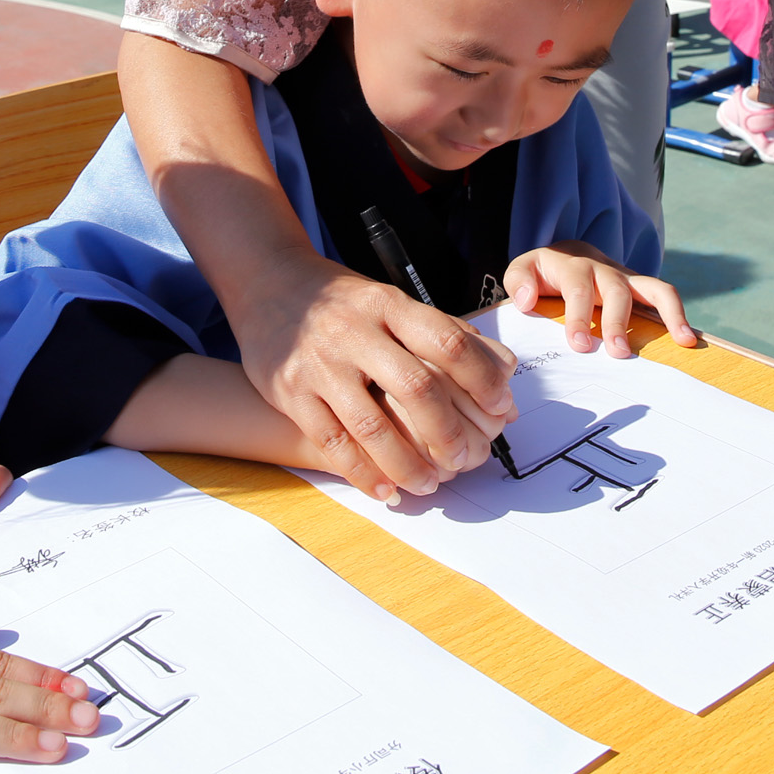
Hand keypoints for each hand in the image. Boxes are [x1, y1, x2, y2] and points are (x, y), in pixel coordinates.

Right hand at [235, 260, 515, 501]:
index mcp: (388, 305)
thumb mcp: (392, 302)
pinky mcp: (291, 391)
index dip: (481, 379)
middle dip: (448, 432)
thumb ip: (445, 333)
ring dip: (407, 463)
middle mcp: (355, 331)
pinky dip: (363, 473)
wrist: (268, 283)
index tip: (501, 408)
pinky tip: (385, 489)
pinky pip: (332, 442)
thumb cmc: (345, 303)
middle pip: (416, 387)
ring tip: (430, 484)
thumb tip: (505, 372)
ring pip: (371, 425)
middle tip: (466, 459)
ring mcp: (320, 363)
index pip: (447, 342)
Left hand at [506, 242, 696, 358]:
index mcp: (572, 264)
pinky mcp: (640, 287)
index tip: (579, 344)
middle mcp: (604, 268)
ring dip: (668, 314)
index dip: (580, 316)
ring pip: (653, 287)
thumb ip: (519, 281)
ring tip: (681, 341)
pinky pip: (664, 296)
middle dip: (618, 322)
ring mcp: (626, 277)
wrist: (566, 254)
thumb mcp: (523, 270)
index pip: (577, 288)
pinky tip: (687, 340)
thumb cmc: (543, 272)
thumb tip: (526, 301)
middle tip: (618, 353)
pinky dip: (679, 315)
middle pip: (616, 290)